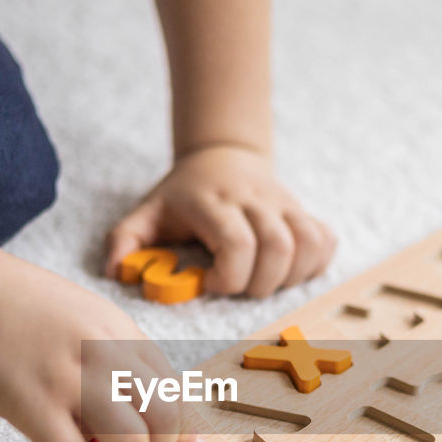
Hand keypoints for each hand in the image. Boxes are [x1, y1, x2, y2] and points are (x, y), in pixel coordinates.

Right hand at [0, 248, 207, 441]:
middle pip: (166, 418)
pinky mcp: (30, 400)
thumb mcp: (79, 314)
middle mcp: (105, 351)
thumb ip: (110, 354)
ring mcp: (69, 375)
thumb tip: (133, 406)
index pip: (175, 389)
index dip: (182, 432)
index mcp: (120, 330)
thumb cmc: (8, 303)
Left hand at [105, 145, 335, 297]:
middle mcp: (254, 201)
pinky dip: (316, 262)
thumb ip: (126, 239)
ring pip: (308, 243)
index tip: (210, 282)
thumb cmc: (182, 194)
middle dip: (261, 283)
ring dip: (291, 276)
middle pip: (278, 247)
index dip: (229, 275)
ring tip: (264, 281)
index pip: (237, 243)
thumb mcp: (147, 210)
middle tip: (239, 287)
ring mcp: (283, 204)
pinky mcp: (302, 210)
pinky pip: (326, 239)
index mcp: (214, 203)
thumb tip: (115, 271)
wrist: (222, 153)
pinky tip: (290, 270)